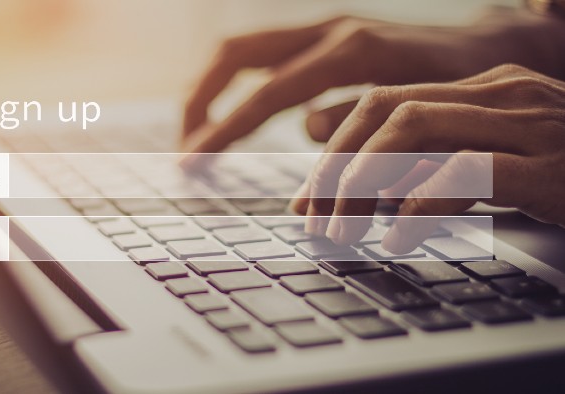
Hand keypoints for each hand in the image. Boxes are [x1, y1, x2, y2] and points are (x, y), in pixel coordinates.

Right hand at [181, 8, 564, 152]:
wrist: (492, 45)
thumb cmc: (463, 85)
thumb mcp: (419, 113)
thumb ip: (359, 122)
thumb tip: (307, 129)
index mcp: (351, 52)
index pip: (267, 93)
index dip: (224, 129)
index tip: (192, 161)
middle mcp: (328, 29)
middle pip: (235, 53)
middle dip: (199, 98)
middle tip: (184, 145)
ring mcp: (324, 28)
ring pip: (243, 48)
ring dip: (210, 89)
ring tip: (196, 133)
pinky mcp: (324, 36)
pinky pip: (264, 56)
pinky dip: (238, 86)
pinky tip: (233, 116)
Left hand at [290, 64, 564, 252]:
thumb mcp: (495, 158)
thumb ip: (433, 158)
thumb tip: (355, 175)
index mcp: (482, 88)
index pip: (382, 104)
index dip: (333, 150)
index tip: (306, 199)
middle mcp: (501, 94)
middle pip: (387, 114)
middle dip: (337, 169)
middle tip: (312, 219)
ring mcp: (530, 125)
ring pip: (416, 134)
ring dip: (365, 185)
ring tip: (342, 231)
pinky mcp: (552, 168)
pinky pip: (468, 174)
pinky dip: (421, 207)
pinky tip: (397, 240)